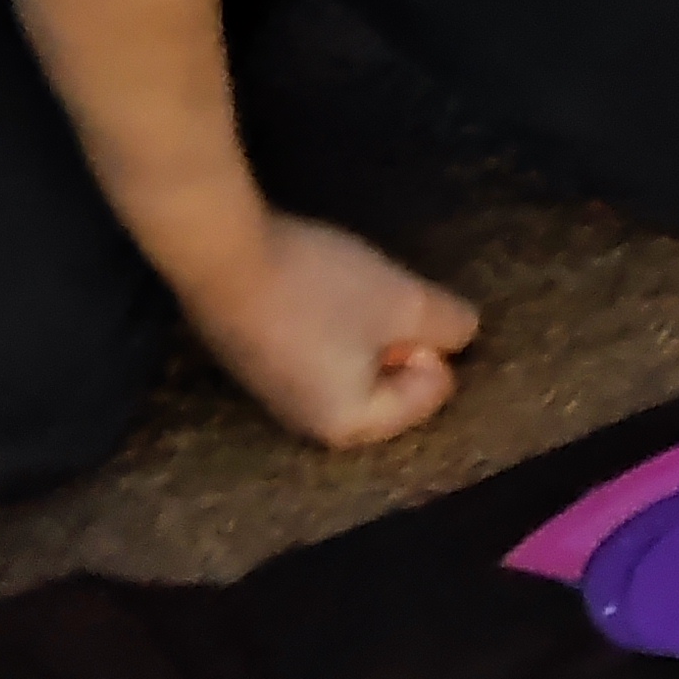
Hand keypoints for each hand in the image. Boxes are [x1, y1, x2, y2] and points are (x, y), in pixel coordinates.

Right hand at [180, 209, 477, 448]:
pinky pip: (310, 350)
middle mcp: (305, 426)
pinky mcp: (247, 359)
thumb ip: (449, 323)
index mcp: (349, 427)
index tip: (402, 310)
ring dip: (362, 330)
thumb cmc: (318, 287)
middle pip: (387, 386)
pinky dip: (325, 323)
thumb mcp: (403, 300)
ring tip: (350, 292)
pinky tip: (314, 290)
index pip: (428, 394)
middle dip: (396, 343)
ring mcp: (269, 394)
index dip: (430, 345)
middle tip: (383, 300)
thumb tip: (462, 334)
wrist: (217, 251)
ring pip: (347, 366)